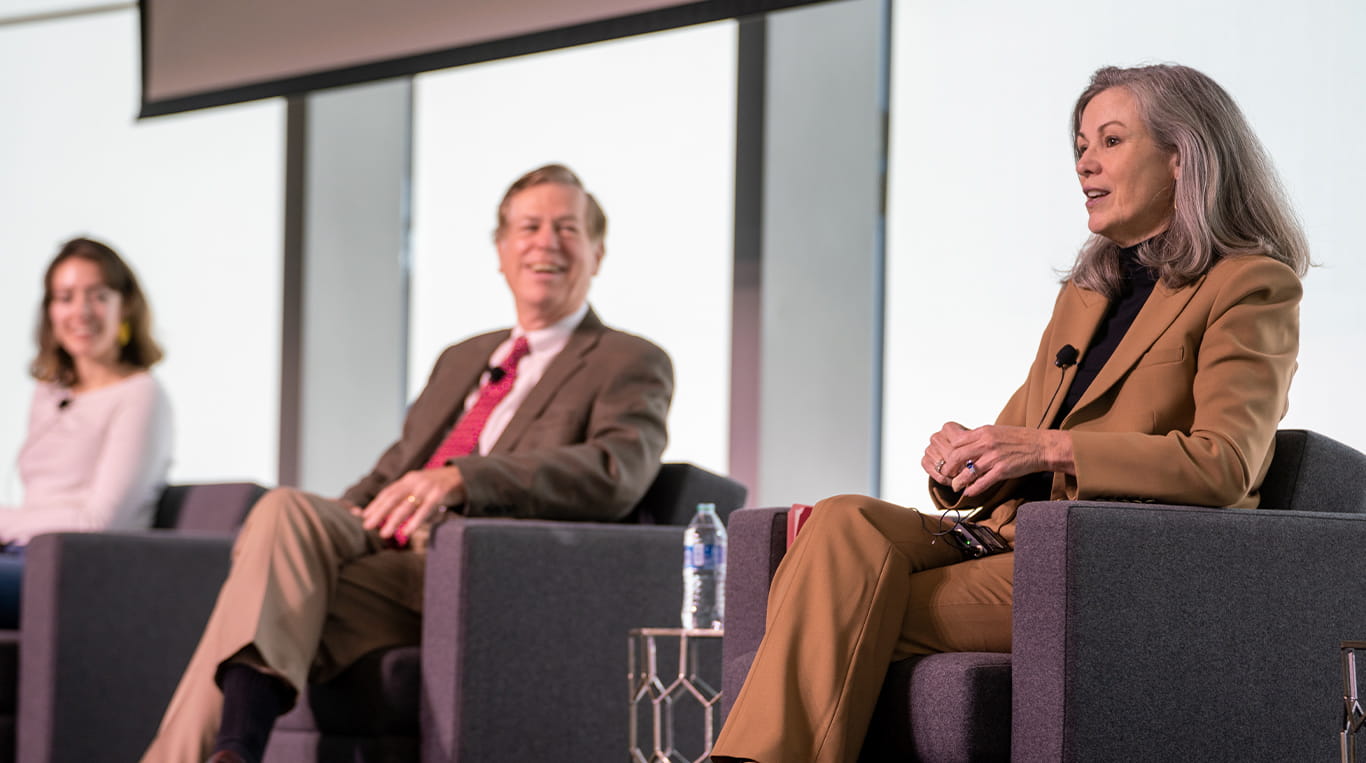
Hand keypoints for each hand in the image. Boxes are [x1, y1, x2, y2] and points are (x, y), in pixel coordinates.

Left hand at [358, 466, 466, 543]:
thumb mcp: (422, 486)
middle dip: (379, 512)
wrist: (465, 476)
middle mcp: (415, 481)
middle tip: (367, 526)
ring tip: (384, 533)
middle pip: (392, 497)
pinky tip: (408, 531)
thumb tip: (391, 512)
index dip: (375, 504)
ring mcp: (427, 486)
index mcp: (409, 479)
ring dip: (393, 520)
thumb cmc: (441, 486)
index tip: (363, 516)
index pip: (388, 492)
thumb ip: (408, 495)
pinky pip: (425, 509)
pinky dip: (415, 521)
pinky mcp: (440, 493)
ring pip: (406, 505)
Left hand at [923, 423, 1073, 497]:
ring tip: (956, 486)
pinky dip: (973, 489)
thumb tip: (965, 446)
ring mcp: (994, 457)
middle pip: (957, 456)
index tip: (948, 461)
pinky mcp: (1003, 470)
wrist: (1042, 446)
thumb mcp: (997, 431)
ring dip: (958, 481)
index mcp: (984, 432)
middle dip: (948, 468)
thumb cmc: (1021, 439)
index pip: (957, 442)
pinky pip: (983, 482)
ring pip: (968, 471)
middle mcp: (987, 443)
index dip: (949, 453)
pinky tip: (969, 492)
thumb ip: (981, 438)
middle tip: (946, 475)